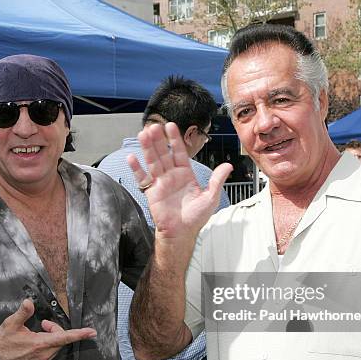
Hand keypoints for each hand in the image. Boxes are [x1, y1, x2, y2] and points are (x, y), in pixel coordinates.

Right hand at [0, 299, 95, 359]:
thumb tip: (29, 302)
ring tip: (36, 335)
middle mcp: (43, 356)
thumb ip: (23, 312)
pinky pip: (47, 357)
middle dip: (56, 331)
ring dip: (50, 340)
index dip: (79, 334)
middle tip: (44, 324)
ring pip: (54, 349)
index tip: (91, 332)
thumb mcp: (11, 323)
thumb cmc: (2, 342)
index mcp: (40, 343)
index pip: (64, 337)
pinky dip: (45, 349)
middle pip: (60, 341)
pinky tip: (32, 347)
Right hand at [127, 123, 231, 239]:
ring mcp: (160, 183)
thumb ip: (217, 180)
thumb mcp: (210, 197)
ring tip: (143, 135)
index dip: (175, 139)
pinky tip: (132, 158)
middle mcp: (172, 176)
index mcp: (185, 174)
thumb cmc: (195, 218)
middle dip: (158, 140)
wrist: (181, 233)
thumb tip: (228, 166)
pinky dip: (136, 168)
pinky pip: (142, 178)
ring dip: (147, 148)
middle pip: (163, 153)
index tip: (171, 126)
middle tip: (154, 126)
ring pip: (153, 161)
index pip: (179, 152)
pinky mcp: (151, 192)